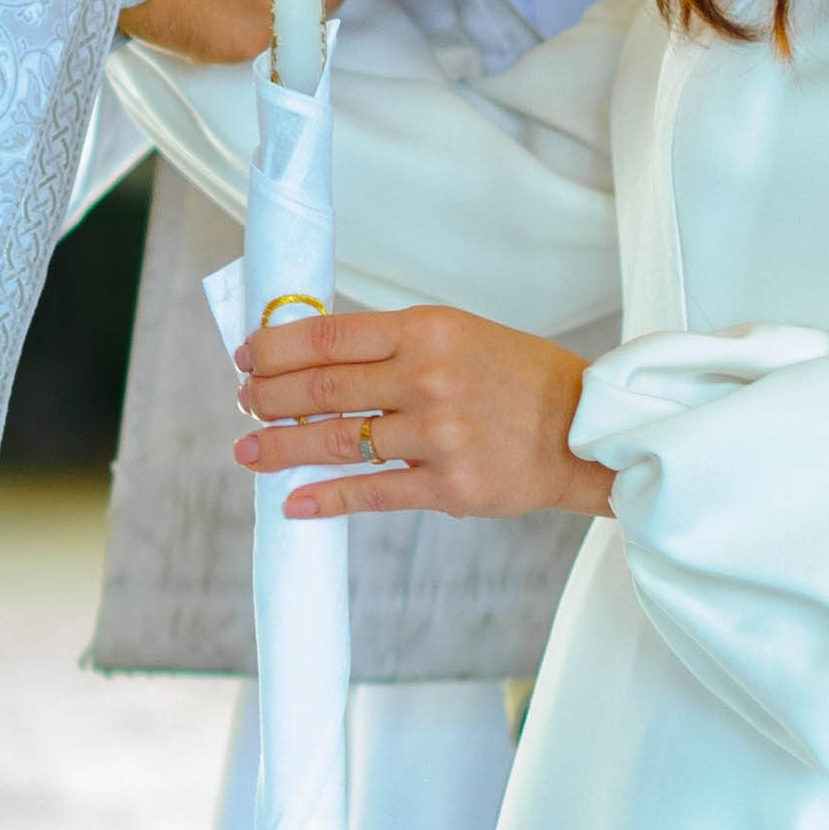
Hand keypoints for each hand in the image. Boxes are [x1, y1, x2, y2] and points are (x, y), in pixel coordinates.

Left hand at [231, 305, 614, 524]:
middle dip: (268, 397)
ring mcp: (438, 434)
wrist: (584, 430)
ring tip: (248, 452)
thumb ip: (394, 344)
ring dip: (280, 447)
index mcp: (427, 329)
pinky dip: (324, 497)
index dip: (276, 348)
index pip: (329, 335)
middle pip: (321, 388)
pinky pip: (371, 492)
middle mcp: (428, 377)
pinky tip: (293, 500)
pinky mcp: (448, 485)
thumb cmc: (516, 378)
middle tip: (244, 404)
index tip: (247, 357)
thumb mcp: (458, 334)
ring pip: (336, 441)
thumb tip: (314, 357)